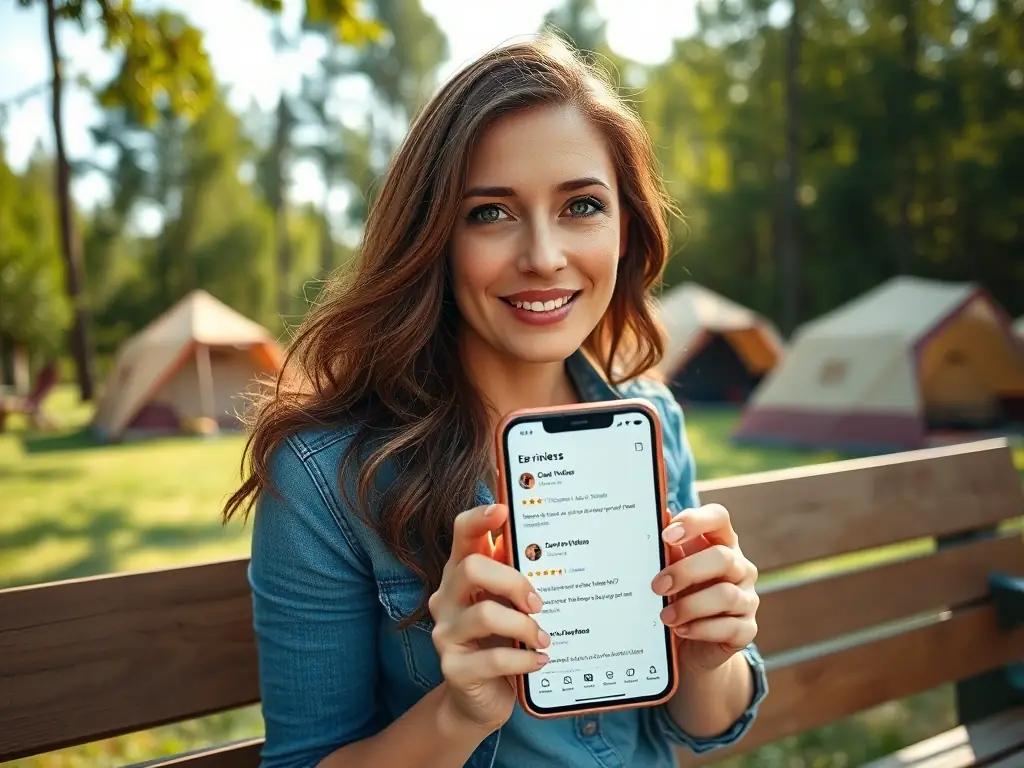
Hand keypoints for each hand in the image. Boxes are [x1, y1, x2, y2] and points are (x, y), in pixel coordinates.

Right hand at [428, 503, 549, 733]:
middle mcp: (446, 598)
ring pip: (485, 614)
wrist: (479, 697)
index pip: (461, 534)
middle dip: (514, 581)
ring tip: (543, 639)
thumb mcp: (508, 604)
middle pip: (472, 568)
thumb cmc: (498, 640)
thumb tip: (546, 545)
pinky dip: (524, 659)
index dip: (478, 519)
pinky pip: (494, 658)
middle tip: (538, 603)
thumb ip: (515, 575)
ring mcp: (445, 633)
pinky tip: (539, 661)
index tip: (503, 511)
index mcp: (460, 573)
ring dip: (524, 626)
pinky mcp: (453, 669)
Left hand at [651, 503, 758, 674]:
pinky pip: (729, 627)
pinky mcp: (747, 629)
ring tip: (666, 616)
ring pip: (726, 595)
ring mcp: (747, 598)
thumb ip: (667, 548)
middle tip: (658, 586)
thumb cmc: (679, 597)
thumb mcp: (670, 571)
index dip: (695, 521)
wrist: (691, 645)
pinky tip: (682, 630)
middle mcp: (740, 567)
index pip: (718, 518)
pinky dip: (701, 629)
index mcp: (721, 543)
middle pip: (722, 558)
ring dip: (690, 606)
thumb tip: (658, 514)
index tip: (667, 535)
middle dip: (686, 571)